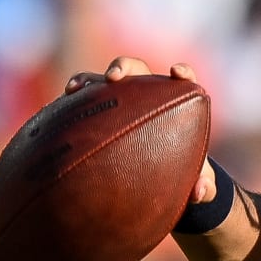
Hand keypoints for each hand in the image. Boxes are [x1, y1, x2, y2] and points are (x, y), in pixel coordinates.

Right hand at [64, 58, 215, 206]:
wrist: (158, 175)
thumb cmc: (182, 170)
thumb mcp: (196, 182)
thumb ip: (204, 187)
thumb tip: (201, 192)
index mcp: (176, 102)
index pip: (182, 79)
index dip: (181, 72)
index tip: (177, 72)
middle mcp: (145, 93)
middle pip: (135, 69)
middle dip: (123, 67)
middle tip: (114, 78)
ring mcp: (119, 100)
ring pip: (101, 81)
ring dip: (87, 80)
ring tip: (74, 90)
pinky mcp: (98, 112)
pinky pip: (81, 103)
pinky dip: (70, 103)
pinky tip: (55, 112)